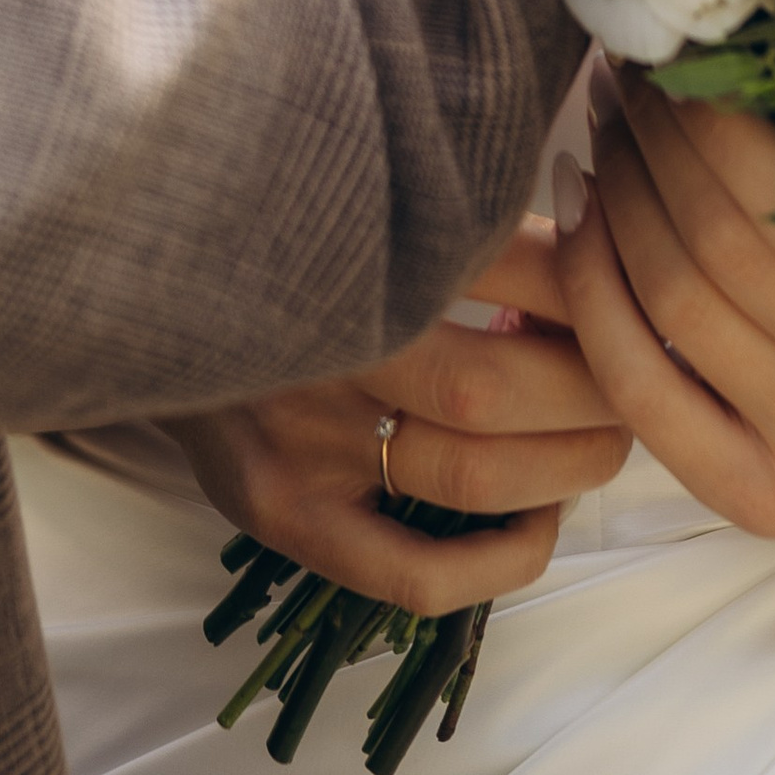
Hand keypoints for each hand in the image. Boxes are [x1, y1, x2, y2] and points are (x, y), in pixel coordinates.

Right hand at [162, 224, 628, 615]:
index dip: (584, 287)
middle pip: (495, 388)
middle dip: (594, 389)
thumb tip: (584, 249)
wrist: (144, 296)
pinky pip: (414, 575)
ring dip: (569, 465)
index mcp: (344, 245)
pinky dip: (502, 561)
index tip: (620, 288)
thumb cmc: (279, 241)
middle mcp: (317, 349)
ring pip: (474, 476)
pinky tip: (539, 524)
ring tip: (603, 441)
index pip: (506, 269)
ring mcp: (299, 444)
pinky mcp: (285, 515)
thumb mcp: (352, 199)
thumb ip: (451, 214)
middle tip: (630, 377)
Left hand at [550, 82, 774, 540]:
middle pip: (725, 248)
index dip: (704, 116)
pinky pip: (644, 393)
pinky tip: (578, 214)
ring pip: (675, 305)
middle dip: (652, 143)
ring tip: (602, 129)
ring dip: (615, 197)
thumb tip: (714, 10)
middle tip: (618, 76)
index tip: (665, 47)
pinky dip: (591, 293)